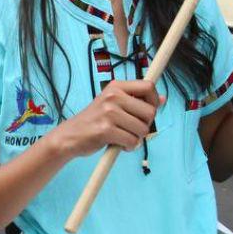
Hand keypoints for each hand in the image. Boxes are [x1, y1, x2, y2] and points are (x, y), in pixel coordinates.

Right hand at [45, 79, 161, 157]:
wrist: (70, 136)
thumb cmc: (94, 120)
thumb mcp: (113, 104)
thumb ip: (136, 101)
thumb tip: (162, 99)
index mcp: (116, 86)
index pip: (148, 87)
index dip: (154, 101)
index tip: (147, 112)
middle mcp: (113, 96)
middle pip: (150, 111)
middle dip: (146, 125)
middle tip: (132, 129)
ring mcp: (109, 112)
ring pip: (143, 129)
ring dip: (137, 138)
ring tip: (123, 137)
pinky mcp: (106, 130)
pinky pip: (132, 141)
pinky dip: (129, 147)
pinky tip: (120, 145)